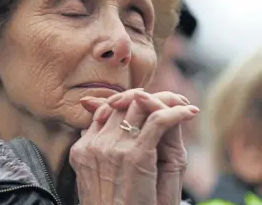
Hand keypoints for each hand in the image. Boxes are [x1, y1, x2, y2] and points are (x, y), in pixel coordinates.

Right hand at [70, 89, 198, 204]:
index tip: (144, 103)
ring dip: (165, 101)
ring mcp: (113, 148)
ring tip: (180, 103)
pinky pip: (157, 122)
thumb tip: (98, 125)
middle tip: (168, 99)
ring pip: (140, 107)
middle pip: (122, 104)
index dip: (126, 103)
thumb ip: (96, 148)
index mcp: (83, 147)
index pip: (105, 111)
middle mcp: (95, 143)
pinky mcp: (135, 155)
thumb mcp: (97, 176)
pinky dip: (176, 113)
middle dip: (146, 97)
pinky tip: (188, 112)